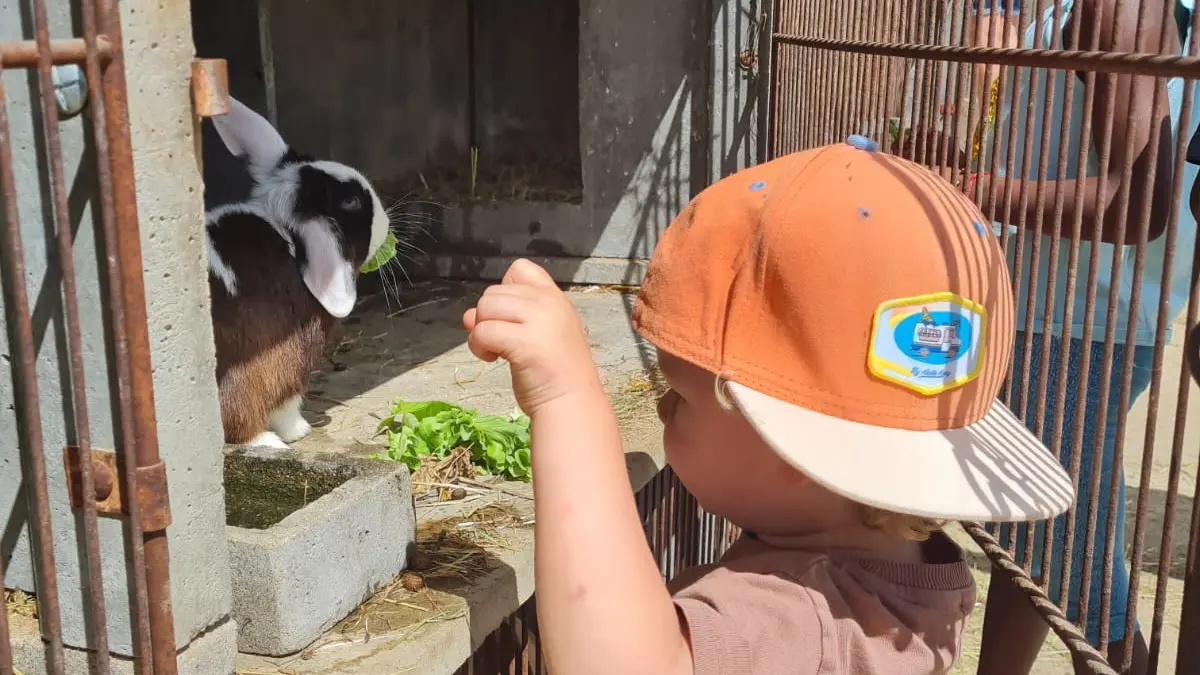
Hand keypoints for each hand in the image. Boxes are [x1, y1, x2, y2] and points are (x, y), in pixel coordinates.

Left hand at [463, 259, 601, 414]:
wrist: (572, 404)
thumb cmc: (554, 374)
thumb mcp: (534, 335)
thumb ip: (505, 318)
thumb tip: (468, 316)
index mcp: (555, 298)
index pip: (520, 269)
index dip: (505, 291)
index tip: (511, 319)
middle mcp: (549, 303)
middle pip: (493, 292)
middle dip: (487, 317)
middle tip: (500, 342)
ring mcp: (538, 320)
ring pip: (485, 308)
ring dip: (480, 331)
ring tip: (496, 351)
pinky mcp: (524, 341)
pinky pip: (483, 331)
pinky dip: (479, 347)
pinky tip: (494, 359)